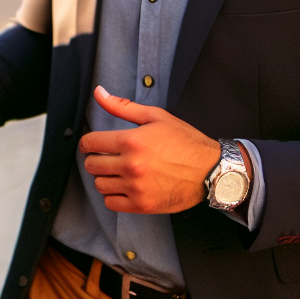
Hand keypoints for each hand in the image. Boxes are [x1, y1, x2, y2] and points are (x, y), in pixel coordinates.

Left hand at [79, 85, 220, 213]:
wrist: (210, 170)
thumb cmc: (185, 142)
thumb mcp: (156, 117)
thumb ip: (123, 107)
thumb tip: (99, 93)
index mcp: (131, 141)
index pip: (90, 143)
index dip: (89, 142)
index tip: (94, 144)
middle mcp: (131, 165)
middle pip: (92, 165)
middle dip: (97, 158)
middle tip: (109, 157)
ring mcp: (136, 188)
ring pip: (100, 185)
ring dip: (105, 177)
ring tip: (119, 171)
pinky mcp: (142, 205)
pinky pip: (111, 203)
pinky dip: (114, 195)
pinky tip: (125, 186)